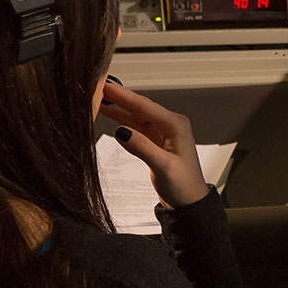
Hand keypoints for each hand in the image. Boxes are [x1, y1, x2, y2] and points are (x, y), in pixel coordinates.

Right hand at [98, 80, 210, 209]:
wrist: (189, 203)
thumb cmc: (183, 186)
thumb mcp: (163, 167)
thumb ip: (142, 148)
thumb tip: (121, 131)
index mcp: (175, 125)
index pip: (144, 106)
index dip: (123, 95)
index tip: (107, 85)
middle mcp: (170, 125)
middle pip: (139, 107)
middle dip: (119, 97)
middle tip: (98, 86)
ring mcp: (162, 132)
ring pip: (136, 116)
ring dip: (118, 108)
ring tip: (99, 98)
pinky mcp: (155, 141)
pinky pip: (136, 127)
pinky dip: (122, 121)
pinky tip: (110, 114)